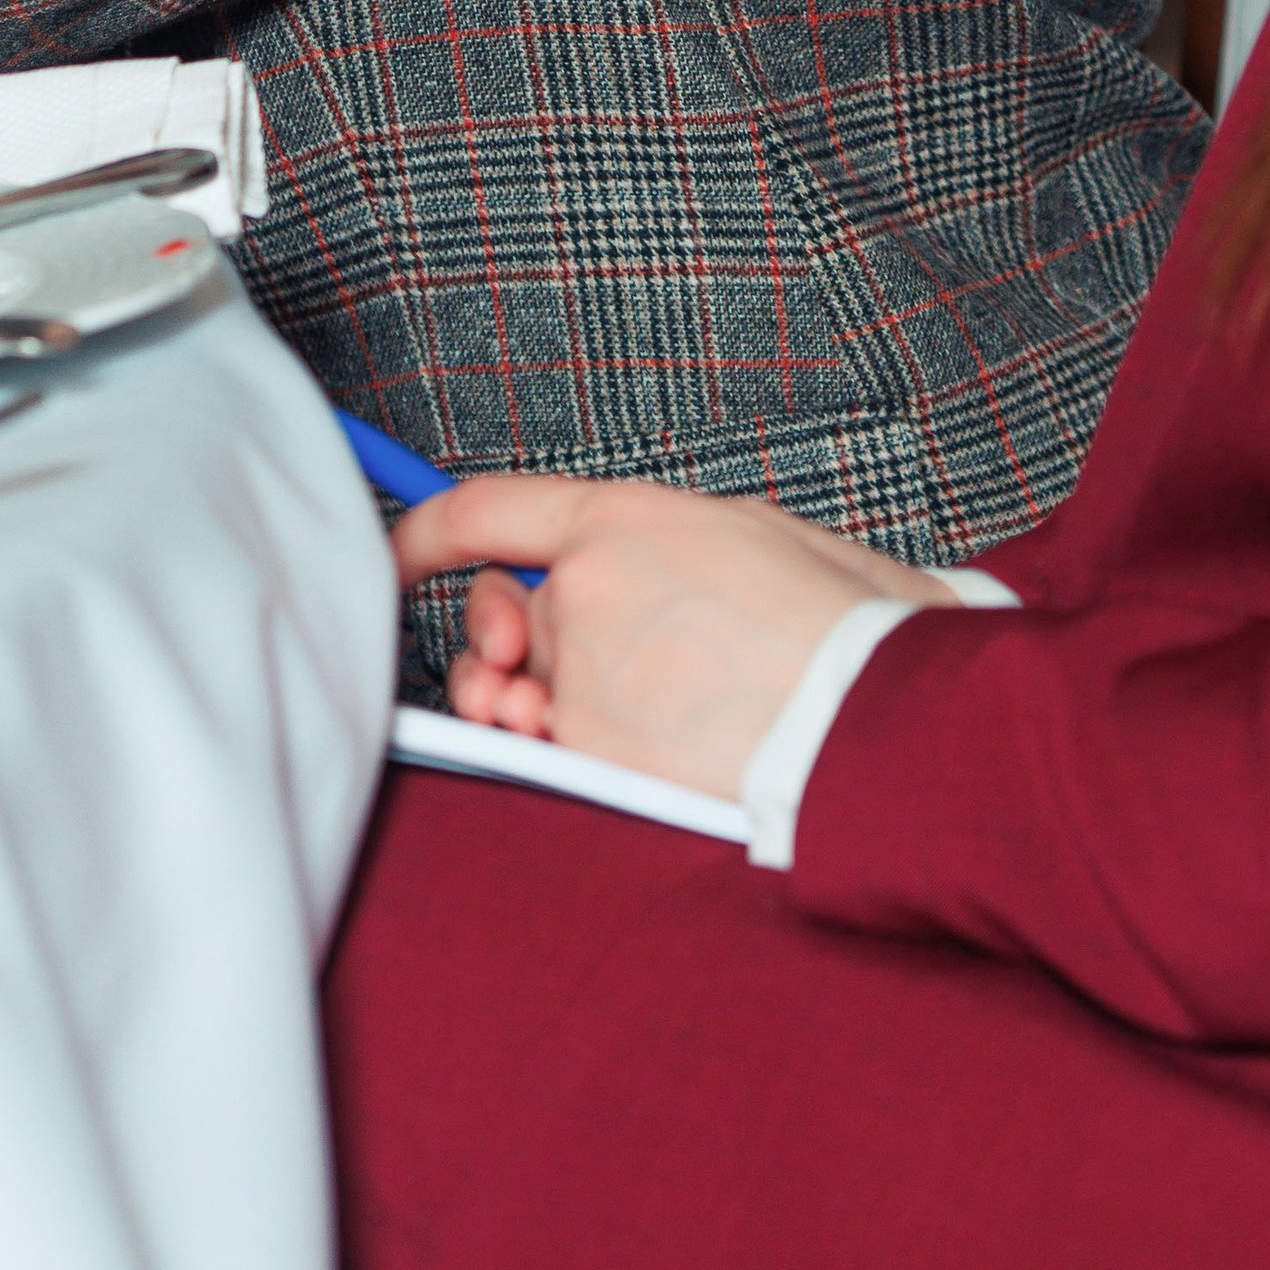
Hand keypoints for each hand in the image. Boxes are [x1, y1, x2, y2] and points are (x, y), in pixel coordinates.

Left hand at [397, 475, 963, 802]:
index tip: (400, 550)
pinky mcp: (595, 760)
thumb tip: (663, 565)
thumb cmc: (841, 625)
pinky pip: (552, 754)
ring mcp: (582, 682)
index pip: (484, 509)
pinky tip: (612, 752)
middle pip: (505, 613)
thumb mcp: (762, 536)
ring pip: (528, 692)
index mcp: (624, 520)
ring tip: (553, 714)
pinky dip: (564, 756)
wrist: (870, 720)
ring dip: (530, 704)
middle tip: (516, 657)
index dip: (425, 529)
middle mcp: (583, 594)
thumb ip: (677, 544)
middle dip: (502, 635)